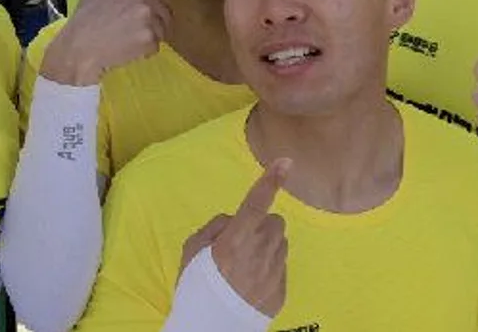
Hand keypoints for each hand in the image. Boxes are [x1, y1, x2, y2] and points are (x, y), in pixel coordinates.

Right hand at [37, 0, 217, 86]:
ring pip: (162, 29)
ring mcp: (148, 17)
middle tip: (124, 27)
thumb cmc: (85, 18)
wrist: (77, 49)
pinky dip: (143, 50)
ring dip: (147, 36)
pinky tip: (124, 48)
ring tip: (122, 37)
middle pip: (165, 11)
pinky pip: (156, 45)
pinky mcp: (149, 38)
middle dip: (151, 21)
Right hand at [179, 158, 290, 317]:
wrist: (209, 327)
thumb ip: (214, 227)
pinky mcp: (281, 292)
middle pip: (275, 224)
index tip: (286, 162)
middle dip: (262, 227)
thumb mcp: (192, 251)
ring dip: (267, 248)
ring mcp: (274, 274)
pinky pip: (281, 269)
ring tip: (245, 267)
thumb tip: (233, 220)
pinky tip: (251, 284)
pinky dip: (269, 271)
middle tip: (242, 243)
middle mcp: (260, 253)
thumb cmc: (196, 286)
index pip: (256, 203)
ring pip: (280, 246)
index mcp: (236, 239)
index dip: (271, 181)